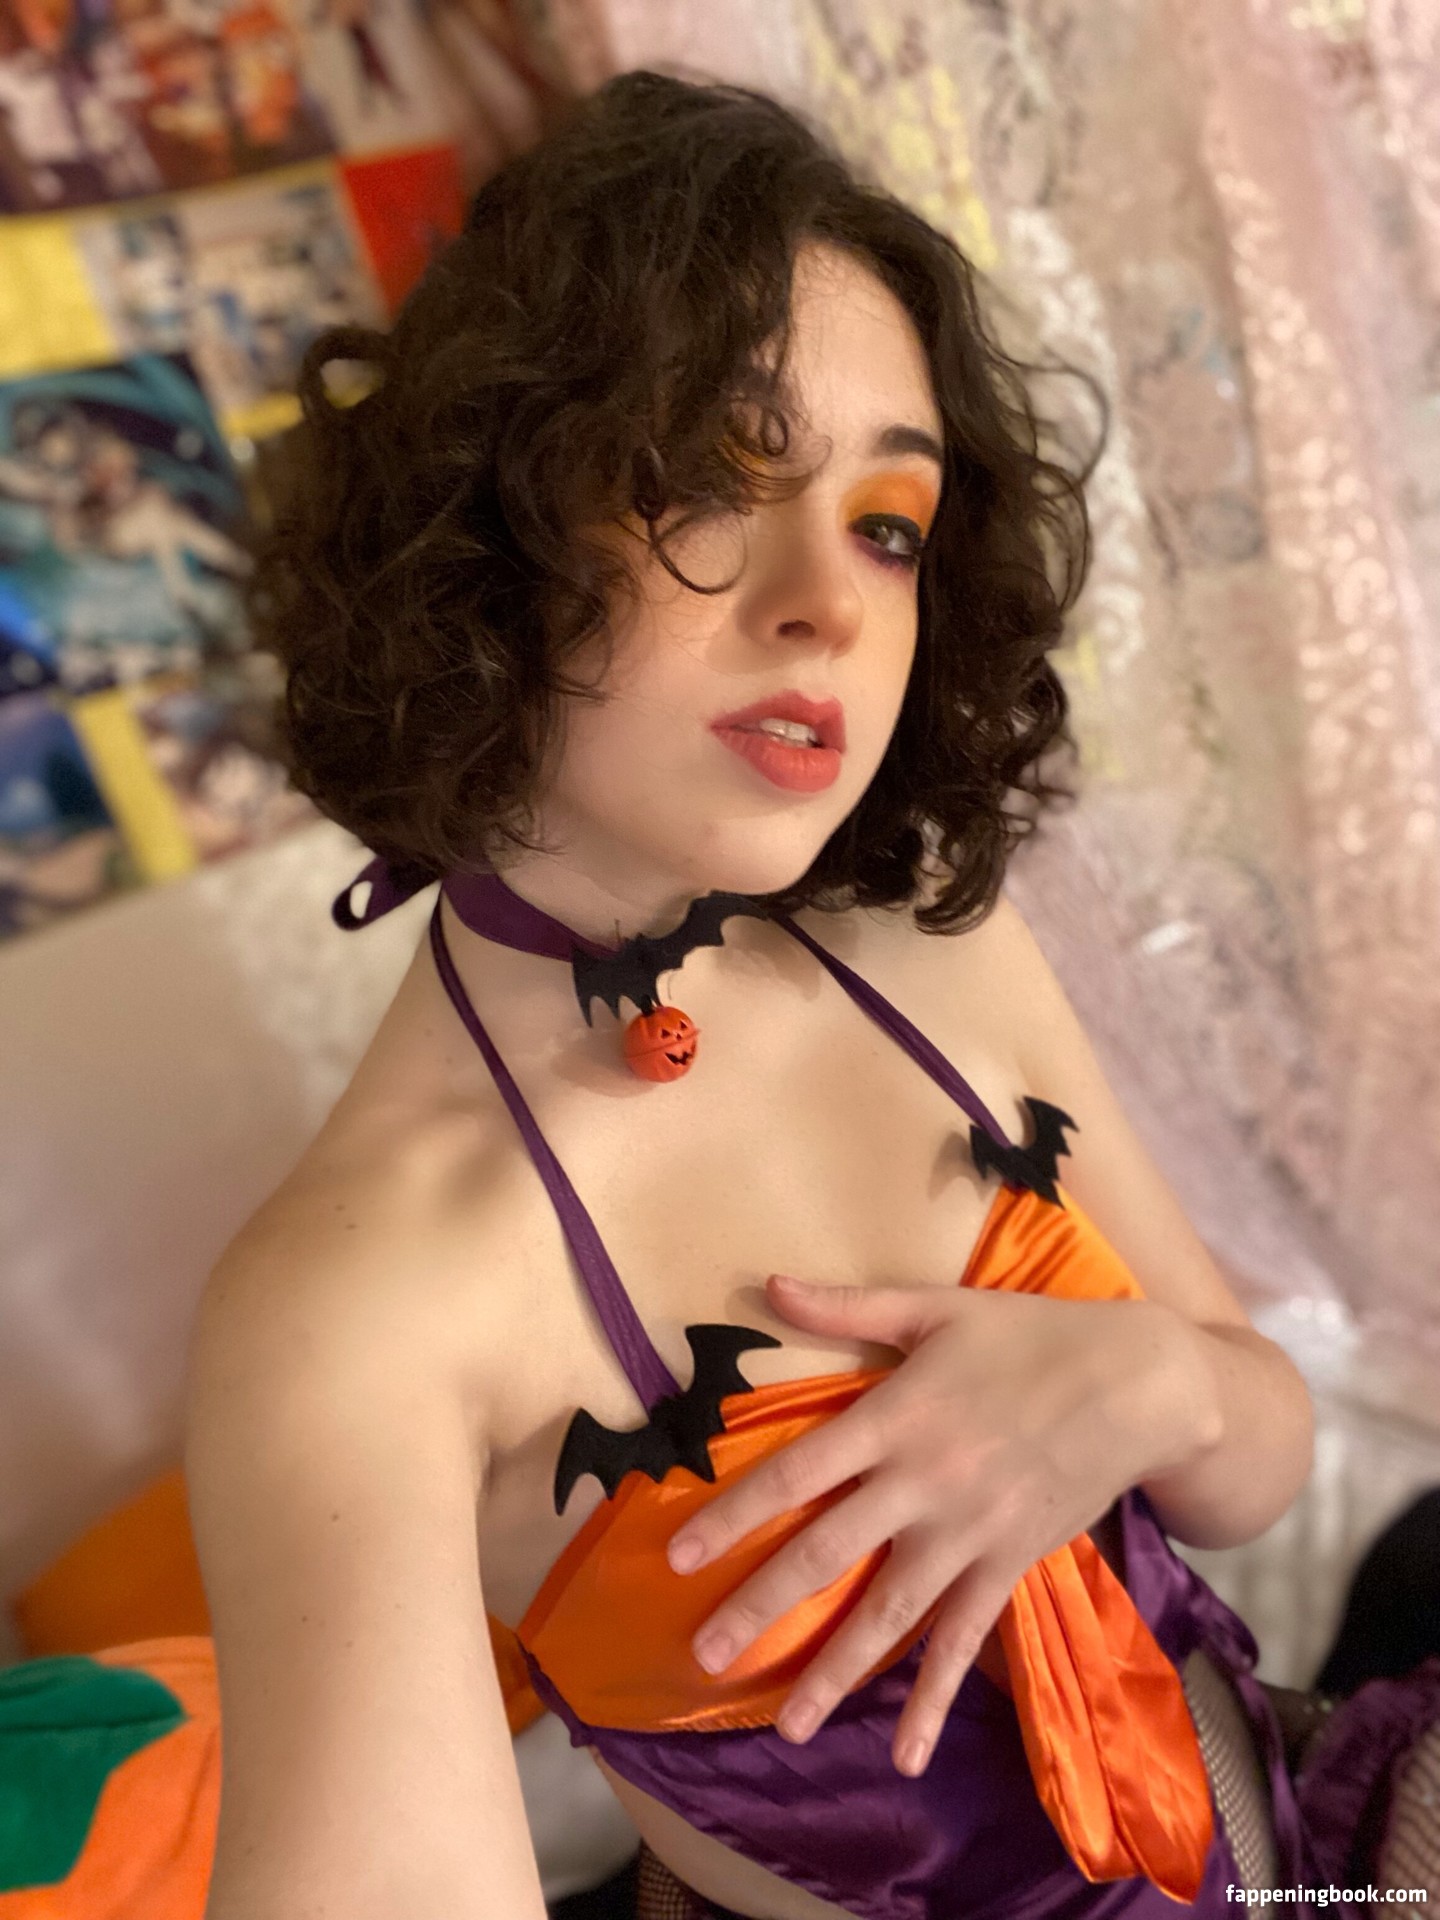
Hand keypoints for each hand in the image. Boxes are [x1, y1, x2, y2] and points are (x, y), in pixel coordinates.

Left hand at [666, 1273, 1214, 1776]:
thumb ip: (847, 1307)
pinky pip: (962, 1641)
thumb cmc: (1027, 1335)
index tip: (679, 1557)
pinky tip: (906, 1755)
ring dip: (836, 1672)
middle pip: (827, 1555)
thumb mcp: (935, 1308)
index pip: (797, 1473)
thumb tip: (767, 1283)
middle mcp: (922, 1484)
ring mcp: (967, 1534)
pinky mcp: (1008, 1565)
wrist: (1137, 1383)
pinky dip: (934, 1700)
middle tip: (705, 1657)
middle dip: (762, 1608)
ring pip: (889, 1614)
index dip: (734, 1514)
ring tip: (788, 1726)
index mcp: (895, 1418)